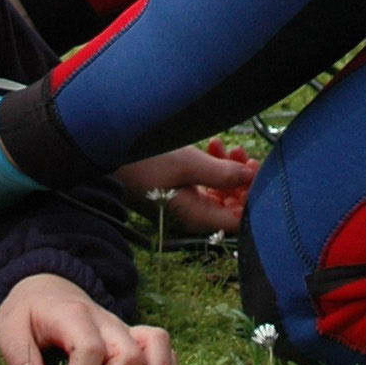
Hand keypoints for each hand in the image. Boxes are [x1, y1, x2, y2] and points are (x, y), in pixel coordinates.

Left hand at [0, 273, 177, 364]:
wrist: (47, 288)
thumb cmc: (28, 311)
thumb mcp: (8, 326)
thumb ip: (17, 352)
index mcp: (74, 315)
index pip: (90, 349)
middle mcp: (106, 320)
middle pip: (129, 355)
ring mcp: (124, 329)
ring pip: (157, 350)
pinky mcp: (135, 338)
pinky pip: (166, 351)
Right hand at [115, 139, 258, 234]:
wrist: (109, 151)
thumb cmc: (146, 160)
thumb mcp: (188, 164)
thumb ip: (222, 173)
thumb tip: (250, 178)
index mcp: (195, 216)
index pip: (237, 219)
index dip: (251, 198)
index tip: (256, 171)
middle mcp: (192, 214)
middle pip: (230, 205)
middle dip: (241, 180)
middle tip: (245, 155)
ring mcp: (185, 202)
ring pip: (219, 190)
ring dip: (228, 169)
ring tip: (228, 145)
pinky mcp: (179, 189)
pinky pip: (206, 182)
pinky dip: (213, 165)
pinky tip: (213, 144)